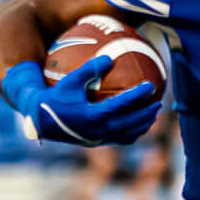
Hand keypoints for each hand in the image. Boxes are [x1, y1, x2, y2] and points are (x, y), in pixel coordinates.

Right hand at [1, 55, 158, 146]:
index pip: (122, 105)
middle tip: (159, 102)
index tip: (150, 86)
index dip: (138, 96)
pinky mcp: (97, 143)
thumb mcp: (70, 80)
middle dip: (147, 114)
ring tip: (153, 115)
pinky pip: (120, 139)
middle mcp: (99, 130)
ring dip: (143, 125)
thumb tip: (109, 57)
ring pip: (128, 135)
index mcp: (93, 116)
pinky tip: (138, 124)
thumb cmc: (55, 96)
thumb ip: (89, 68)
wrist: (41, 120)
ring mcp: (99, 139)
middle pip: (131, 123)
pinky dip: (132, 133)